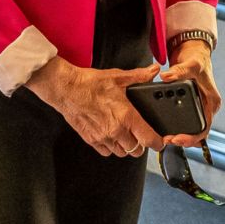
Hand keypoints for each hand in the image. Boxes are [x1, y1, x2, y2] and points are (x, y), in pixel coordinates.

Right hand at [26, 59, 165, 157]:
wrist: (65, 89)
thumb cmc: (89, 83)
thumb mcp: (117, 77)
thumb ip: (139, 76)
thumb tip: (153, 70)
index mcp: (126, 116)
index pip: (148, 139)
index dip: (157, 143)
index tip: (159, 141)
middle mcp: (116, 130)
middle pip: (136, 150)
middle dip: (141, 143)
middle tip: (139, 133)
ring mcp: (103, 137)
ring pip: (122, 153)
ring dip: (126, 146)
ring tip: (124, 134)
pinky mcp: (91, 140)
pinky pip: (107, 152)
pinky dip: (111, 147)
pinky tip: (110, 135)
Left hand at [158, 39, 221, 144]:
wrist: (194, 52)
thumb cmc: (198, 58)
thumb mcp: (191, 64)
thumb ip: (179, 71)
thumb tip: (166, 77)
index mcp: (211, 102)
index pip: (204, 127)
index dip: (192, 137)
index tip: (177, 138)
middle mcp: (206, 107)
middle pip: (197, 132)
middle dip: (183, 139)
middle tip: (167, 140)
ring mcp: (197, 106)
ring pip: (190, 128)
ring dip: (179, 135)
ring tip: (164, 137)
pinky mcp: (189, 104)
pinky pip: (184, 120)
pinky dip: (175, 126)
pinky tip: (164, 129)